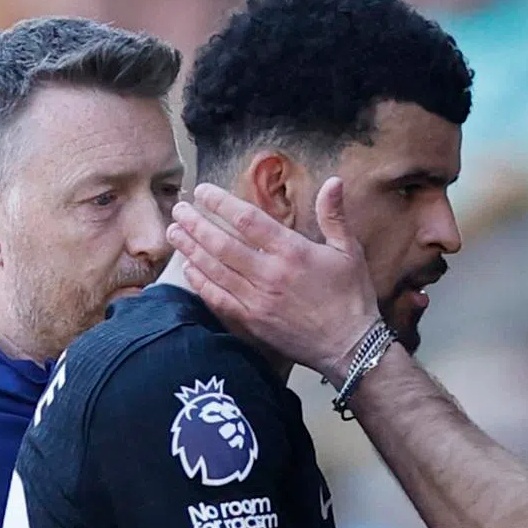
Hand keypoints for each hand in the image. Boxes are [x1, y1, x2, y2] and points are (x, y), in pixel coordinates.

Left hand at [167, 179, 379, 378]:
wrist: (350, 347)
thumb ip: (334, 215)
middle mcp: (270, 274)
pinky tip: (188, 269)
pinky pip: (218, 298)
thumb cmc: (352, 298)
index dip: (220, 202)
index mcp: (293, 252)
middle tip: (179, 209)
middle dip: (196, 223)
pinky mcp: (252, 322)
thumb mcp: (349, 252)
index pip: (246, 220)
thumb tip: (334, 180)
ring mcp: (258, 300)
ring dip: (191, 249)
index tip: (203, 191)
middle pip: (221, 243)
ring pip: (214, 269)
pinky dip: (201, 282)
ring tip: (175, 232)